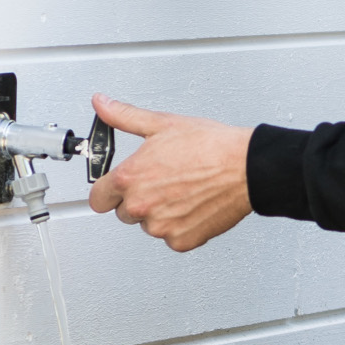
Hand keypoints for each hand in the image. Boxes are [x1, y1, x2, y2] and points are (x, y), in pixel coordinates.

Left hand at [87, 95, 252, 250]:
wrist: (246, 167)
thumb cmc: (210, 146)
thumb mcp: (161, 124)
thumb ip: (124, 116)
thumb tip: (102, 104)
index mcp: (130, 178)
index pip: (98, 198)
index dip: (109, 190)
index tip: (118, 187)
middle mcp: (141, 206)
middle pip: (124, 213)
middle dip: (138, 200)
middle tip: (162, 183)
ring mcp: (161, 226)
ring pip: (149, 225)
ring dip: (160, 214)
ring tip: (182, 192)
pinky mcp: (181, 241)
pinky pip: (171, 237)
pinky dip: (180, 226)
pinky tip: (193, 206)